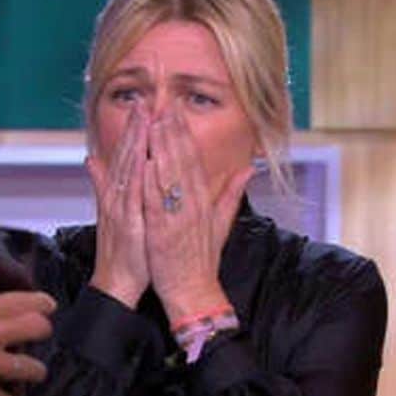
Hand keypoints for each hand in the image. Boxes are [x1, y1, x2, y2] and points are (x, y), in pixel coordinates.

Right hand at [87, 102, 150, 308]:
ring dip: (134, 143)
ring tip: (142, 119)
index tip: (142, 106)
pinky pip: (132, 197)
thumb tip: (91, 160)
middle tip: (142, 101)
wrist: (116, 282)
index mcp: (118, 193)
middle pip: (125, 155)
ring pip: (128, 169)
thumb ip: (102, 184)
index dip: (132, 130)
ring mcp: (121, 209)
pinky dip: (136, 178)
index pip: (126, 155)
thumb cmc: (124, 250)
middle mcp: (117, 196)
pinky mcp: (127, 224)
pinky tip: (143, 160)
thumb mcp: (113, 212)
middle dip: (133, 127)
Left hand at [143, 102, 253, 323]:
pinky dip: (152, 183)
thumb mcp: (221, 223)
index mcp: (204, 201)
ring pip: (170, 177)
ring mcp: (179, 218)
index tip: (176, 109)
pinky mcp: (164, 233)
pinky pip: (158, 204)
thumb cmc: (202, 260)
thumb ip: (232, 194)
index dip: (184, 133)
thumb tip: (249, 169)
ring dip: (161, 148)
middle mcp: (194, 205)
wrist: (195, 292)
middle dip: (173, 131)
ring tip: (153, 122)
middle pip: (182, 161)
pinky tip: (146, 162)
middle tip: (163, 103)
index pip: (194, 160)